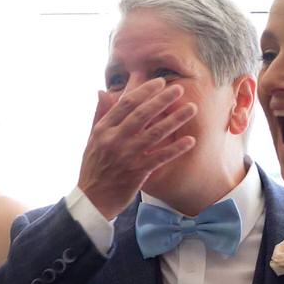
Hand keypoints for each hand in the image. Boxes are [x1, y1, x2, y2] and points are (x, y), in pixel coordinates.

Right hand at [77, 79, 197, 218]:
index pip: (125, 104)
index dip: (144, 91)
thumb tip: (102, 92)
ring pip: (155, 133)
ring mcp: (126, 156)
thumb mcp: (91, 139)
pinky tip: (190, 140)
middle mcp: (114, 140)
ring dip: (175, 120)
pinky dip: (176, 148)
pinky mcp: (138, 172)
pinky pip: (161, 157)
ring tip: (192, 109)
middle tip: (179, 89)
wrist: (92, 200)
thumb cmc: (93, 168)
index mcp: (103, 130)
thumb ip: (99, 115)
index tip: (159, 82)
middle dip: (162, 100)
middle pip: (142, 114)